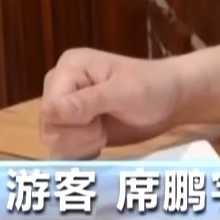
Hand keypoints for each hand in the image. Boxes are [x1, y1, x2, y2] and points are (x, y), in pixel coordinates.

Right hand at [40, 48, 183, 158]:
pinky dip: (80, 152)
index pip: (50, 107)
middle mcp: (60, 85)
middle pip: (48, 126)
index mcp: (70, 67)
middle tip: (103, 126)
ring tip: (103, 132)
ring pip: (52, 141)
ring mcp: (64, 106)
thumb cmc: (153, 88)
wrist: (171, 100)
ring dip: (81, 145)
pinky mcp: (71, 126)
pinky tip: (99, 141)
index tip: (99, 119)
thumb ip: (92, 100)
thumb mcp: (126, 92)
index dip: (74, 122)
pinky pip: (60, 149)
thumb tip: (57, 109)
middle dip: (79, 135)